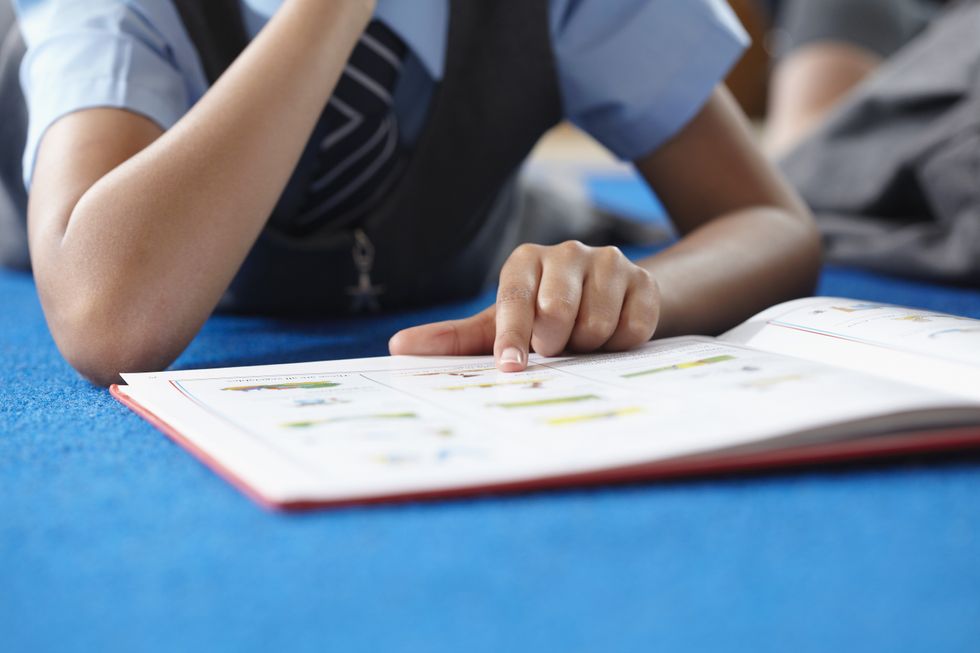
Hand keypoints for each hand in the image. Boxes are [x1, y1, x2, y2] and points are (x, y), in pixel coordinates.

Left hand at [388, 241, 660, 370]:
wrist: (609, 303)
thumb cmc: (543, 318)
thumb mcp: (500, 326)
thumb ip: (455, 338)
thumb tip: (397, 347)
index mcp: (525, 262)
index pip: (514, 299)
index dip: (512, 336)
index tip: (510, 367)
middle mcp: (566, 254)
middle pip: (558, 312)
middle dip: (556, 343)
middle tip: (556, 348)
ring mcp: (609, 262)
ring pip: (598, 324)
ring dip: (589, 347)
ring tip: (583, 341)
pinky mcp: (645, 281)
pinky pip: (634, 327)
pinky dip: (622, 344)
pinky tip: (613, 337)